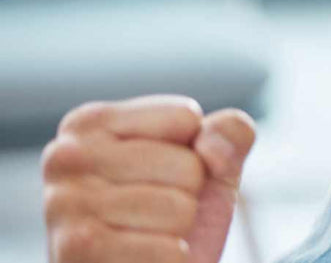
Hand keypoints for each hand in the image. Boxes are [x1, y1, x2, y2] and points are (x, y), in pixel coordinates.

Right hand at [42, 95, 256, 262]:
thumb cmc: (171, 217)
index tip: (164, 175)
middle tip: (155, 214)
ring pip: (179, 209)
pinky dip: (170, 261)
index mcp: (91, 123)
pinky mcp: (76, 249)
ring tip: (145, 237)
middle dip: (187, 195)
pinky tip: (140, 261)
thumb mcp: (211, 166)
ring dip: (177, 231)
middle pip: (187, 166)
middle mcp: (66, 156)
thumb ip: (230, 133)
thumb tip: (212, 144)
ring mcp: (64, 204)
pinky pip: (169, 251)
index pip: (185, 117)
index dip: (194, 153)